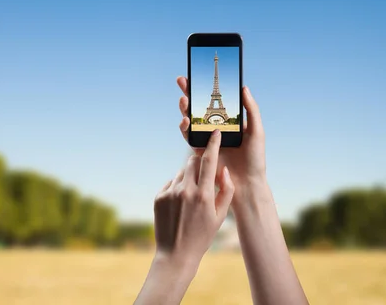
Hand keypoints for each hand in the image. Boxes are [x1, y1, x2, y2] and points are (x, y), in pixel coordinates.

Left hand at [153, 129, 234, 264]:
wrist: (176, 254)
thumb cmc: (203, 235)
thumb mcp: (220, 215)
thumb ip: (227, 190)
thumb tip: (224, 170)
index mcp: (204, 195)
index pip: (210, 161)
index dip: (213, 144)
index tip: (216, 132)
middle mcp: (186, 191)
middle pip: (192, 161)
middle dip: (199, 161)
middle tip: (204, 171)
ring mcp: (170, 193)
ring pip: (181, 172)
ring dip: (188, 176)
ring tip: (192, 197)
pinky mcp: (159, 197)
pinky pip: (171, 183)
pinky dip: (177, 187)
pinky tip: (180, 204)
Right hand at [176, 77, 266, 198]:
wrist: (247, 184)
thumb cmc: (255, 158)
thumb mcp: (257, 131)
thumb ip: (251, 110)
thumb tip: (244, 87)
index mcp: (230, 120)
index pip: (216, 99)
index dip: (207, 87)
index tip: (199, 73)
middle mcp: (217, 127)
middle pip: (200, 106)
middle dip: (190, 93)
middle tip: (182, 80)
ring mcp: (207, 138)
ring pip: (192, 119)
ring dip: (185, 108)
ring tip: (184, 100)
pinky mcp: (200, 150)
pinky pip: (189, 136)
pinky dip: (185, 128)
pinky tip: (185, 120)